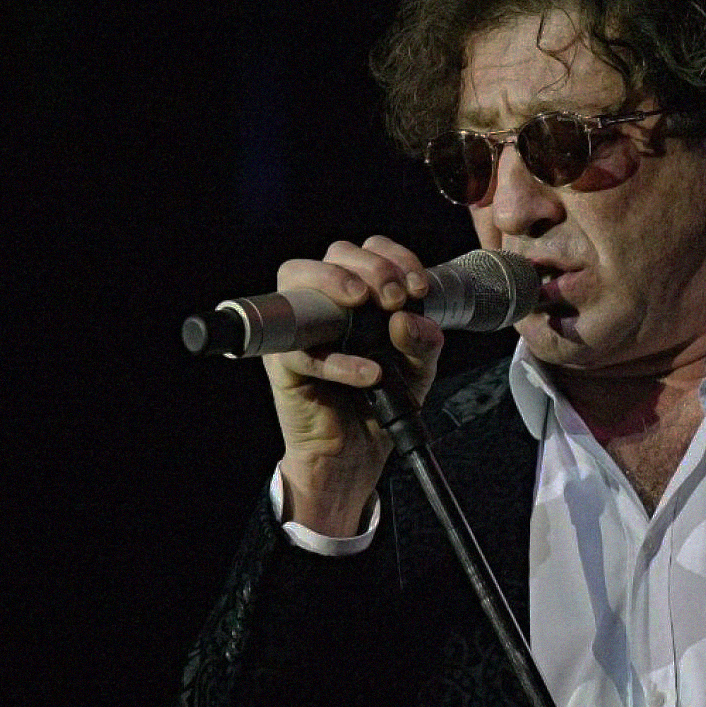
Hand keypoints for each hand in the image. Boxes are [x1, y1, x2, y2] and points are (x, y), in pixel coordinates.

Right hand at [266, 236, 445, 535]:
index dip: (395, 258)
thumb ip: (423, 342)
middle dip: (372, 268)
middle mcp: (324, 303)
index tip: (418, 287)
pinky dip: (338, 361)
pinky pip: (300, 349)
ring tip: (366, 305)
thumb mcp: (417, 369)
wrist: (355, 456)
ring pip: (297, 277)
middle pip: (335, 253)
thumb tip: (406, 319)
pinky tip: (369, 374)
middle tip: (394, 298)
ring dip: (335, 282)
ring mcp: (299, 329)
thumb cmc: (379, 402)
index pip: (369, 250)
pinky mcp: (282, 364)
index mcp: (358, 295)